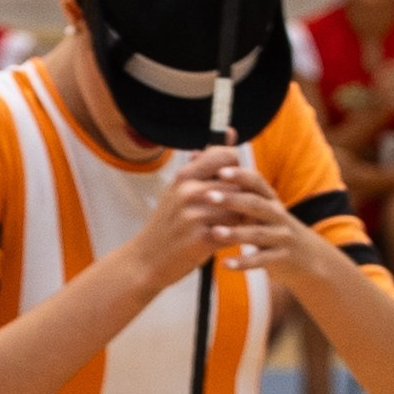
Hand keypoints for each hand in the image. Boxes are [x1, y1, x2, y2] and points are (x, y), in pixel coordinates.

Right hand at [123, 142, 255, 291]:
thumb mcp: (177, 189)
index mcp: (184, 177)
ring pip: (239, 207)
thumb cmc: (166, 224)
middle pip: (237, 183)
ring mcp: (195, 216)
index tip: (238, 180)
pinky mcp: (202, 240)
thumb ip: (204, 164)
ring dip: (245, 215)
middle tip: (249, 205)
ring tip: (244, 221)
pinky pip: (234, 231)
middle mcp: (189, 192)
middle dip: (246, 194)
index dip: (239, 166)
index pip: (226, 156)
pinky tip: (237, 236)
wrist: (145, 260)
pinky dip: (239, 234)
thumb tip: (229, 133)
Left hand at [185, 146, 300, 273]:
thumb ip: (237, 190)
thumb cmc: (272, 229)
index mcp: (269, 200)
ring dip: (236, 232)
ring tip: (215, 232)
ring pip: (259, 233)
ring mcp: (282, 236)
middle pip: (256, 204)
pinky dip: (244, 262)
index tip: (219, 171)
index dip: (240, 175)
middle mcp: (278, 214)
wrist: (308, 258)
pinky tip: (226, 264)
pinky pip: (263, 261)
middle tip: (208, 197)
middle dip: (232, 200)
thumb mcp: (259, 209)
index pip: (256, 182)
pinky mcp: (283, 258)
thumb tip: (205, 160)